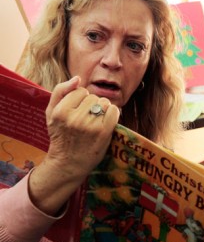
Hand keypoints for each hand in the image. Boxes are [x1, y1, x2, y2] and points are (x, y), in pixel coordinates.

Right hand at [29, 77, 119, 214]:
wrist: (68, 162)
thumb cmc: (60, 135)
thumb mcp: (51, 113)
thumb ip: (60, 91)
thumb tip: (77, 78)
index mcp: (61, 112)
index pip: (80, 91)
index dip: (81, 99)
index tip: (78, 109)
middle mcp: (75, 118)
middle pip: (94, 97)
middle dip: (93, 104)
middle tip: (87, 117)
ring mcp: (91, 126)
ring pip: (105, 103)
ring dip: (103, 109)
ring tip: (96, 120)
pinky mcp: (104, 133)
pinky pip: (115, 111)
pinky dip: (113, 113)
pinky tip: (107, 121)